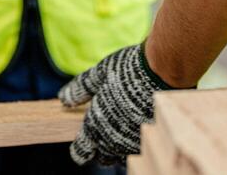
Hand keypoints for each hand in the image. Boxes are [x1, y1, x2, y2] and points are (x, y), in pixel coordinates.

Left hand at [59, 42, 170, 165]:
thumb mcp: (98, 75)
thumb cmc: (127, 70)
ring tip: (120, 129)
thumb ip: (80, 88)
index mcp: (95, 125)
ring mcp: (133, 143)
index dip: (80, 148)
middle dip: (99, 148)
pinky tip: (136, 128)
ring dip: (117, 147)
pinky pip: (138, 150)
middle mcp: (113, 140)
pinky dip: (134, 143)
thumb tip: (63, 98)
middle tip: (102, 130)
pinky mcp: (151, 140)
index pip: (81, 152)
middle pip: (102, 157)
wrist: (163, 72)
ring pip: (121, 156)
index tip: (81, 143)